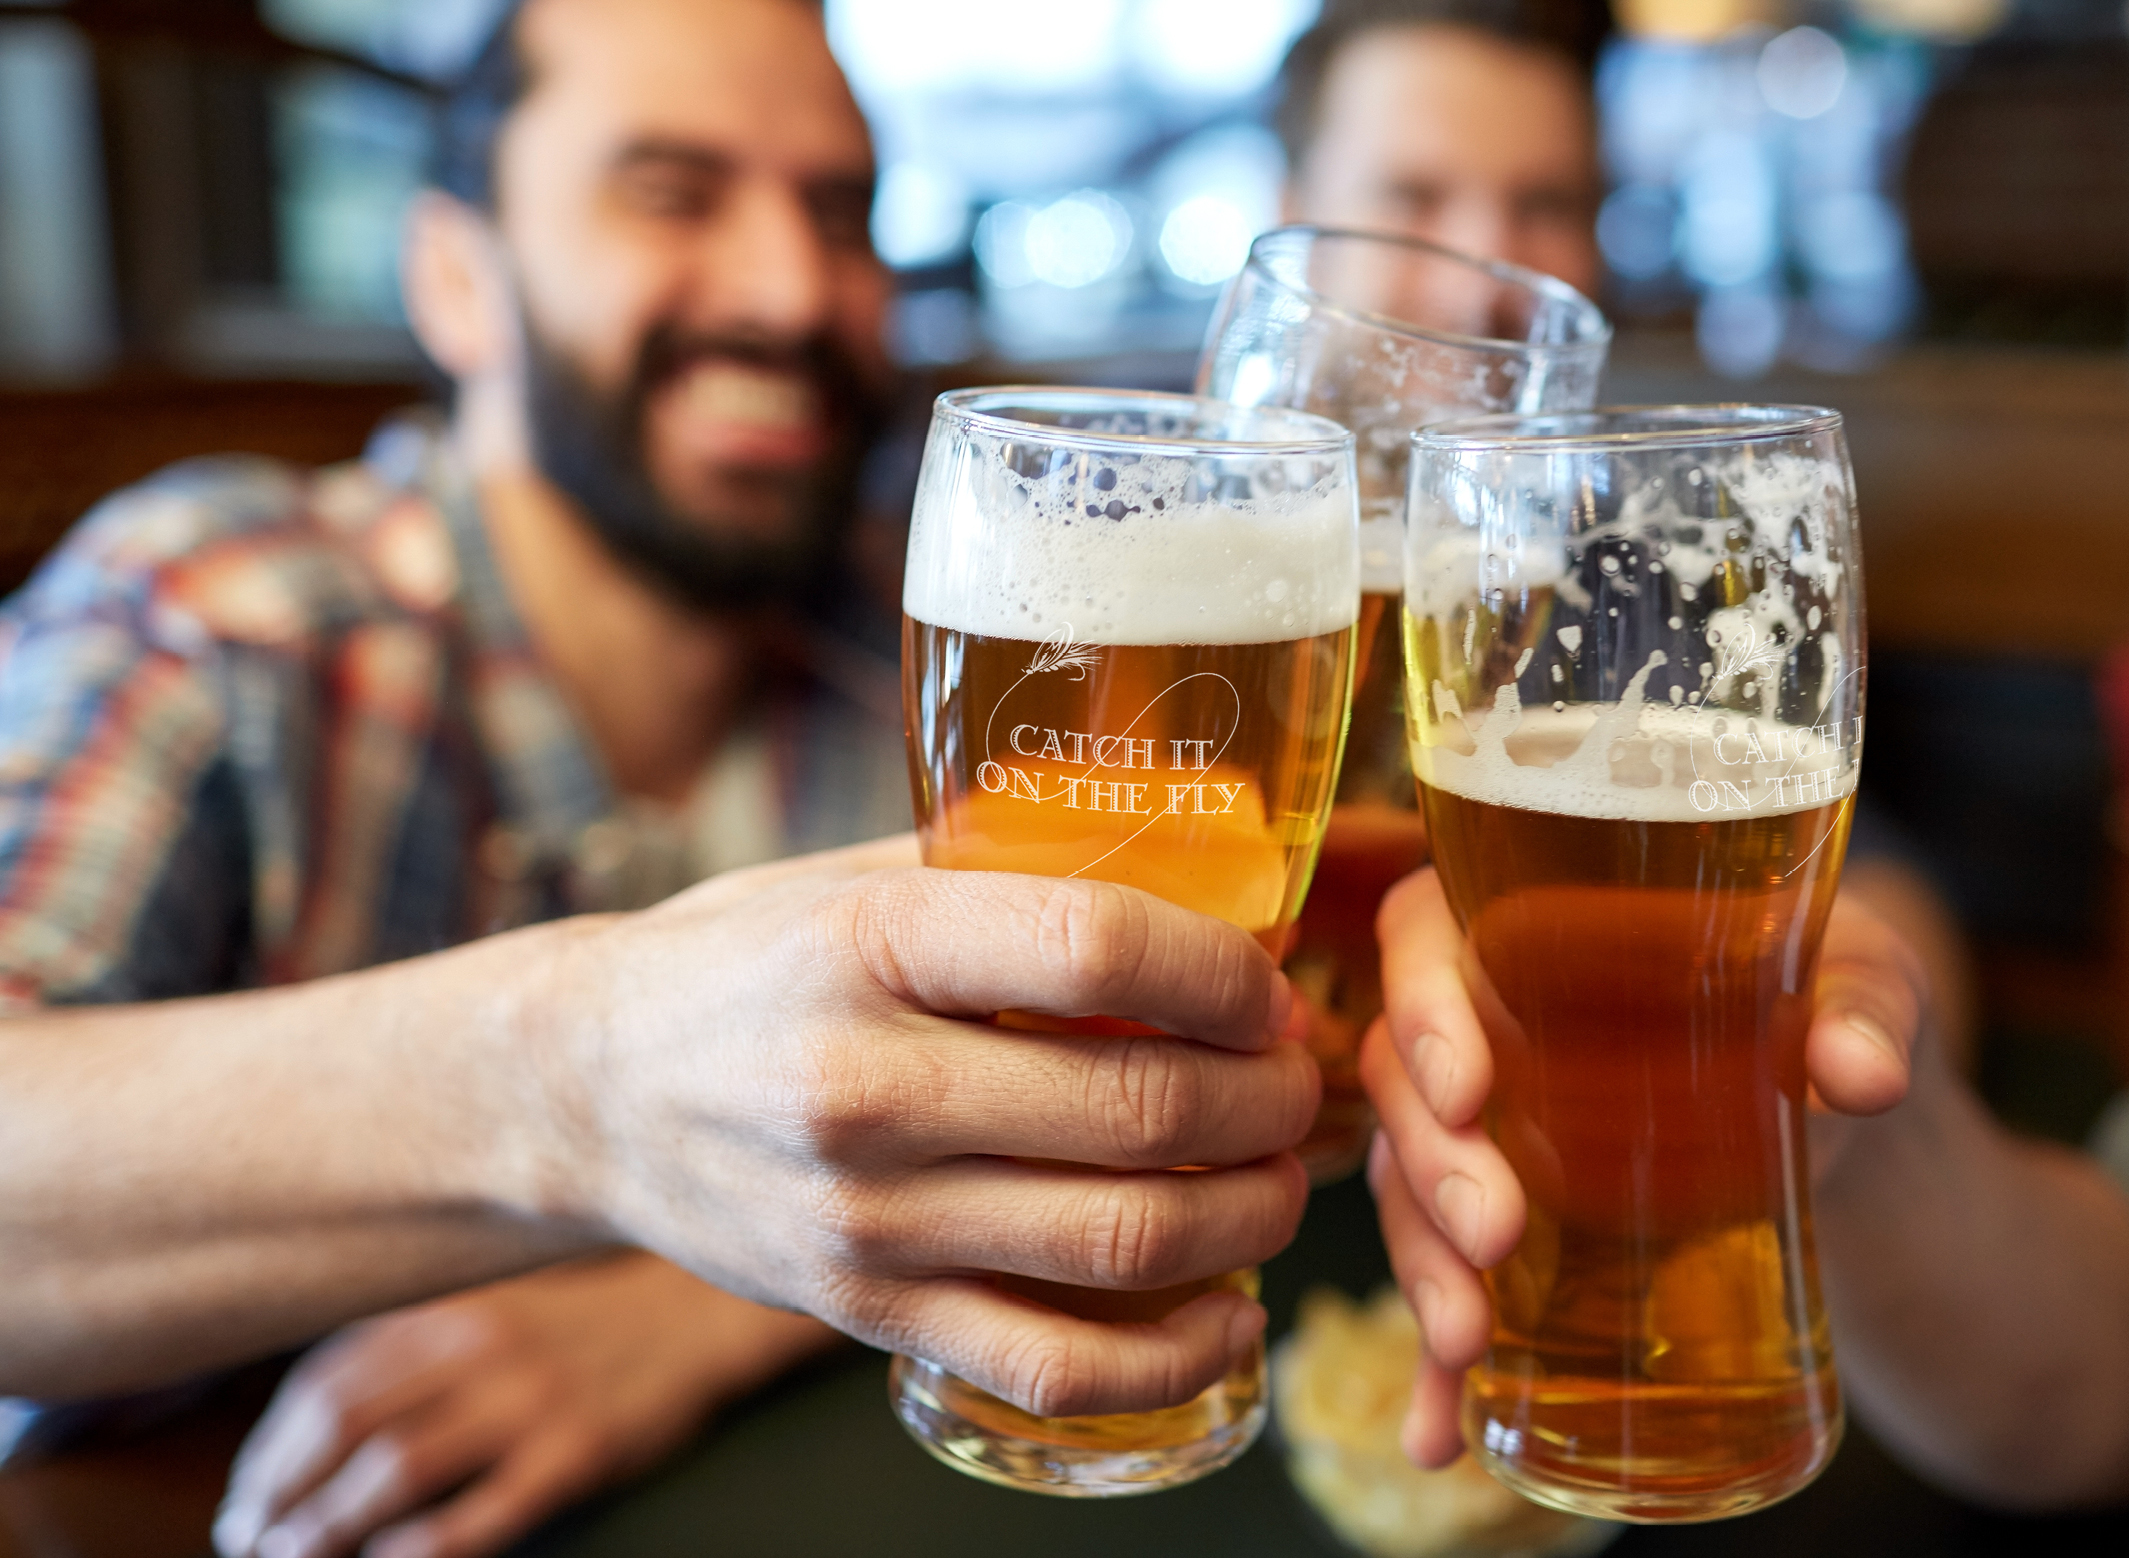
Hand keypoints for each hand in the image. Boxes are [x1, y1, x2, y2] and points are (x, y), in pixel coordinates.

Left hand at [212, 1254, 829, 1557]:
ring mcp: (531, 1398)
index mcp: (450, 1308)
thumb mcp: (490, 1308)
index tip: (246, 1496)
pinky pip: (485, 1510)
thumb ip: (410, 1345)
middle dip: (280, 1493)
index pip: (325, 1380)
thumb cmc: (581, 1324)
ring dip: (329, 1526)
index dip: (268, 1447)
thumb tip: (307, 1421)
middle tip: (250, 1540)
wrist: (697, 1318)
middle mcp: (480, 1344)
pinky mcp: (579, 1450)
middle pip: (343, 1424)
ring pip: (397, 1468)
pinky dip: (423, 1547)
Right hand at [521, 844, 1321, 1421]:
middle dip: (1266, 1098)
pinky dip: (1174, 1355)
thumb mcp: (850, 879)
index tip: (1270, 985)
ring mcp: (868, 1220)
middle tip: (1301, 1081)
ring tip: (1283, 1177)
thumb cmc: (741, 966)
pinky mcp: (868, 1316)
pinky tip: (1231, 1314)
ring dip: (1249, 1214)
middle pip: (1137, 1106)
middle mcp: (866, 1089)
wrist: (582, 1093)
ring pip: (1123, 1239)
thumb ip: (1003, 874)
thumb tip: (1201, 873)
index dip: (1224, 971)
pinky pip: (1055, 1364)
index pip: (1096, 947)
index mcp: (869, 946)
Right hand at [1361, 869, 1923, 1466]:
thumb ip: (1867, 1010)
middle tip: (1497, 1230)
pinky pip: (1449, 1285)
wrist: (1846, 1110)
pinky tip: (1440, 1430)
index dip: (1422, 1004)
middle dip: (1431, 1163)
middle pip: (1405, 1076)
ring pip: (1407, 1185)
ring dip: (1422, 1264)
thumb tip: (1860, 1072)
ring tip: (1467, 1338)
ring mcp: (1489, 1132)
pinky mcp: (1509, 1229)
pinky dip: (1437, 1367)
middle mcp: (1488, 1020)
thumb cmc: (1832, 1000)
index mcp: (1538, 919)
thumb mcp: (1866, 981)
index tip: (1469, 1087)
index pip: (1425, 930)